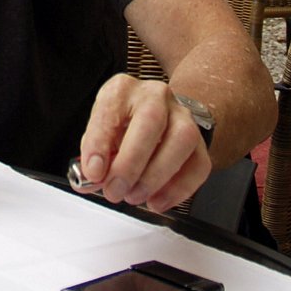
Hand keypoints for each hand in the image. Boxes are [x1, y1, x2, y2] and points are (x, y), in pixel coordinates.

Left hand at [73, 74, 210, 212]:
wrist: (156, 113)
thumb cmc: (122, 123)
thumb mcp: (100, 131)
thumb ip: (93, 155)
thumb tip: (90, 180)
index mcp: (122, 90)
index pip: (110, 110)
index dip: (99, 144)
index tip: (93, 172)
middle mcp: (154, 96)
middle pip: (151, 121)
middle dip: (131, 162)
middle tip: (115, 190)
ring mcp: (182, 115)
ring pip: (182, 140)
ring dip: (156, 176)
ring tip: (135, 196)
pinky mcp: (200, 140)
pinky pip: (199, 164)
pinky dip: (179, 189)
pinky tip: (157, 200)